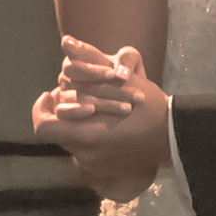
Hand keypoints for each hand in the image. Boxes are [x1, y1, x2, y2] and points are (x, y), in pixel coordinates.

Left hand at [42, 33, 169, 199]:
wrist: (175, 138)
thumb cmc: (149, 107)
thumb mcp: (122, 79)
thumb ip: (90, 61)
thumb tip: (66, 42)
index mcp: (85, 134)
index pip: (43, 126)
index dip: (40, 109)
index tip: (49, 95)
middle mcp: (84, 155)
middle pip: (57, 133)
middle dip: (63, 114)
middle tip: (76, 99)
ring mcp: (94, 167)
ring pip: (71, 143)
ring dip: (76, 126)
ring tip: (94, 111)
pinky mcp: (104, 172)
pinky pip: (85, 154)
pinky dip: (89, 139)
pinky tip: (105, 128)